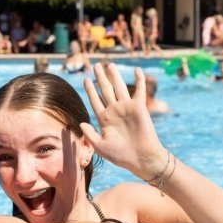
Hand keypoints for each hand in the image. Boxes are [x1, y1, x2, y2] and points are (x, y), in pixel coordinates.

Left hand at [81, 63, 165, 178]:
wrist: (141, 158)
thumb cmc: (121, 155)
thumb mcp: (101, 146)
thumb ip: (90, 135)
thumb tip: (81, 123)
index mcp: (104, 119)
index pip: (95, 100)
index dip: (91, 90)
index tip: (86, 80)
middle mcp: (115, 111)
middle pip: (106, 90)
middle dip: (100, 78)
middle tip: (96, 66)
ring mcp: (127, 108)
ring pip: (119, 87)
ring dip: (114, 75)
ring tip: (109, 64)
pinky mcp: (139, 107)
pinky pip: (139, 90)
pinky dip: (139, 80)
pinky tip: (137, 70)